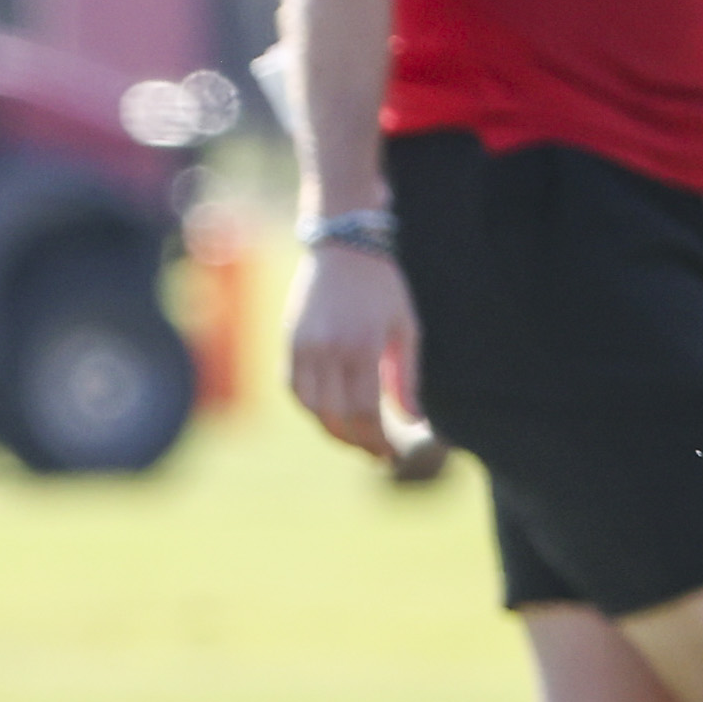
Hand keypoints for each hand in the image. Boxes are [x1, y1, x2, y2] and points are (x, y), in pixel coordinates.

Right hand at [285, 240, 421, 461]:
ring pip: (311, 407)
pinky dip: (310, 408)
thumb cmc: (382, 287)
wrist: (341, 247)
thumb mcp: (406, 328)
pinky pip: (294, 388)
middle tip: (375, 454)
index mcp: (362, 347)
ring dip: (332, 429)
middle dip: (357, 442)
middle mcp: (328, 350)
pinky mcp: (289, 342)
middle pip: (337, 416)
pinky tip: (329, 414)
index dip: (377, 439)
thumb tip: (413, 421)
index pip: (366, 411)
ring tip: (354, 439)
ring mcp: (303, 347)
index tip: (391, 454)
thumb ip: (407, 377)